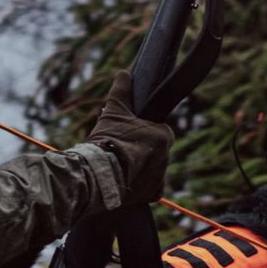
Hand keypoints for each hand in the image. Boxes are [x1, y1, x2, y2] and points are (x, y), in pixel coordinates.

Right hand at [85, 71, 174, 203]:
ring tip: (120, 167)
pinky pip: (150, 188)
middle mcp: (167, 157)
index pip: (159, 131)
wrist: (99, 173)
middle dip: (142, 150)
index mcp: (163, 135)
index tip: (129, 135)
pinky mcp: (152, 194)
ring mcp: (160, 177)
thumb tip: (124, 73)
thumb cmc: (108, 140)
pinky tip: (125, 181)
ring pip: (153, 169)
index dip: (144, 132)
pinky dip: (140, 186)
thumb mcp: (113, 111)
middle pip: (156, 151)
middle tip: (121, 150)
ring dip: (140, 168)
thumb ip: (121, 91)